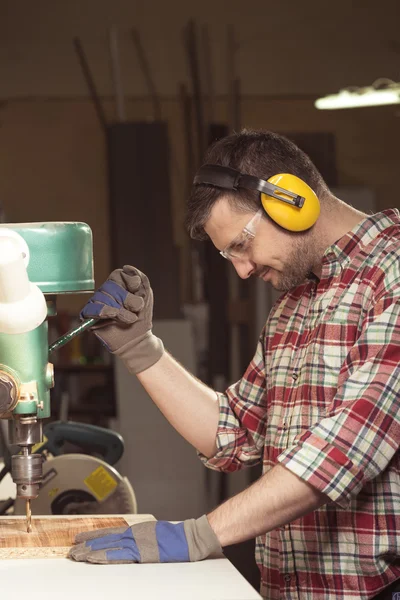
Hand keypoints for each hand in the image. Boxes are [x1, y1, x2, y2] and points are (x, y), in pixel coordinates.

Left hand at [68, 516, 221, 563]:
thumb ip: (139, 539)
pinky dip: (104, 557)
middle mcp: (133, 534)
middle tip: (72, 550)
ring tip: (77, 556)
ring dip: (91, 552)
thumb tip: (128, 544)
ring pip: (107, 547)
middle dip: (87, 545)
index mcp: (136, 530)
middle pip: (105, 540)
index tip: (80, 539)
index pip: (109, 532)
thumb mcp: (154, 534)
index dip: (93, 536)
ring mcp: (136, 543)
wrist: (187, 539)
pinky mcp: (140, 554)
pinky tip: (93, 559)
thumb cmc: (174, 539)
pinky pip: (118, 556)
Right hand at [80, 265, 163, 373]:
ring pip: (102, 297)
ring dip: (120, 309)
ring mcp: (96, 304)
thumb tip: (127, 268)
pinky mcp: (88, 316)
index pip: (117, 275)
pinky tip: (114, 316)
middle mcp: (105, 293)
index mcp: (118, 286)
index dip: (128, 281)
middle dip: (126, 298)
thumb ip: (140, 279)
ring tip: (130, 319)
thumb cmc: (141, 318)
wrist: (137, 339)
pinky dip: (105, 311)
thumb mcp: (146, 295)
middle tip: (136, 309)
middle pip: (110, 285)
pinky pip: (92, 308)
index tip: (137, 289)